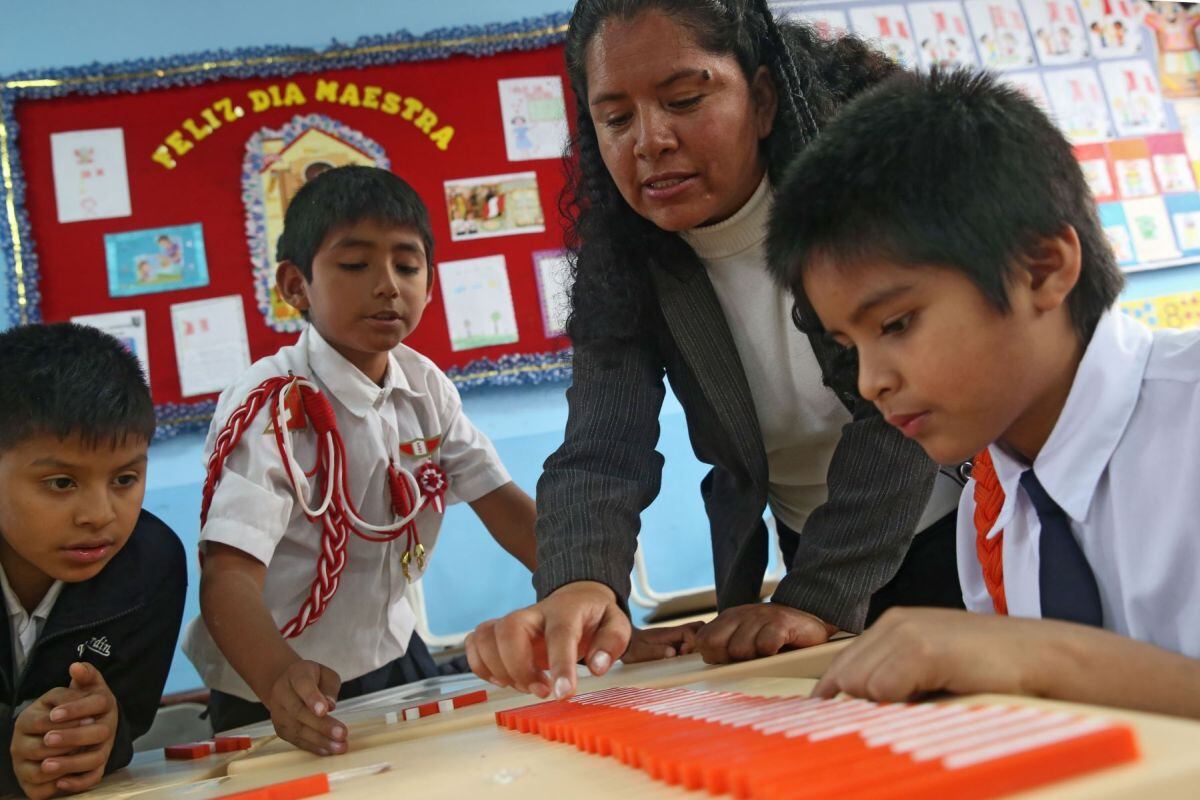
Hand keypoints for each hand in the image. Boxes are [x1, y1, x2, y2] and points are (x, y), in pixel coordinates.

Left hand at [12, 662, 119, 797]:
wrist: (96, 720)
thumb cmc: (87, 701)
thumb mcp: (88, 685)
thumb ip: (85, 675)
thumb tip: (76, 666)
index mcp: (107, 704)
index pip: (98, 704)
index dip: (76, 709)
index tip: (53, 714)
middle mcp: (110, 726)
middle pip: (99, 733)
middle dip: (72, 737)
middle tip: (47, 739)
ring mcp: (106, 747)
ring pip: (96, 758)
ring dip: (71, 762)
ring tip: (46, 764)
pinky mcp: (100, 765)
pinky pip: (93, 777)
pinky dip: (78, 783)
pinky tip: (58, 782)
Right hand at [263, 660, 345, 755]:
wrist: (282, 684)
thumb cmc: (310, 678)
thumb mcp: (325, 673)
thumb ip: (330, 687)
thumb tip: (330, 706)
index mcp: (295, 675)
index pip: (302, 685)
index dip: (312, 698)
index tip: (324, 710)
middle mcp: (282, 694)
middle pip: (299, 711)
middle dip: (322, 725)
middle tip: (341, 734)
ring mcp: (278, 713)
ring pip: (297, 729)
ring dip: (319, 740)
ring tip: (339, 747)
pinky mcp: (280, 729)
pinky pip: (296, 740)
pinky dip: (312, 747)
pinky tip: (327, 751)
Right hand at [465, 581, 629, 699]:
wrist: (577, 598)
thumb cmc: (594, 617)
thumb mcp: (616, 624)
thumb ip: (612, 643)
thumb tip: (598, 666)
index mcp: (566, 610)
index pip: (559, 633)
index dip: (560, 664)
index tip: (563, 693)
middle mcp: (534, 613)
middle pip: (510, 629)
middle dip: (519, 668)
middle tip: (541, 691)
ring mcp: (514, 621)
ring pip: (487, 636)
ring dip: (499, 669)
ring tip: (525, 687)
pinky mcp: (500, 631)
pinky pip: (475, 643)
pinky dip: (481, 666)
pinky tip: (503, 679)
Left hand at [622, 621, 702, 663]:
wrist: (625, 643)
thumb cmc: (632, 648)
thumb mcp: (641, 652)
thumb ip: (656, 651)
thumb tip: (673, 652)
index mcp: (668, 633)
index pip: (691, 630)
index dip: (692, 641)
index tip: (683, 653)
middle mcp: (674, 633)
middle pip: (697, 629)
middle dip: (700, 642)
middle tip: (689, 656)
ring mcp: (675, 637)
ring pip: (695, 635)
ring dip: (695, 647)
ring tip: (686, 660)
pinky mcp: (674, 643)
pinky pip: (689, 642)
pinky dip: (691, 650)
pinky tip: (683, 660)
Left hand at [694, 603, 834, 663]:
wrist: (808, 620)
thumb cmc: (772, 636)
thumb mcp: (743, 638)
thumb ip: (719, 646)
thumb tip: (695, 650)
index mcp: (729, 618)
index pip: (703, 640)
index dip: (713, 655)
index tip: (730, 658)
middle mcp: (742, 615)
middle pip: (716, 645)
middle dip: (730, 658)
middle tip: (750, 657)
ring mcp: (761, 616)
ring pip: (740, 650)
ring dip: (754, 658)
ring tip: (767, 652)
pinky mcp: (781, 622)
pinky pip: (765, 646)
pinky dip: (771, 653)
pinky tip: (779, 649)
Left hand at [813, 608, 1058, 700]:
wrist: (1043, 658)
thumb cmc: (992, 670)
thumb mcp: (935, 667)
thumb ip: (896, 678)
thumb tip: (857, 710)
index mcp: (894, 625)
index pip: (841, 665)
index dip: (835, 697)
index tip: (831, 722)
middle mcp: (895, 623)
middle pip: (844, 677)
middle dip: (857, 706)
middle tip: (884, 724)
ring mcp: (907, 633)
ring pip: (859, 686)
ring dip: (882, 708)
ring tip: (919, 711)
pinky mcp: (922, 649)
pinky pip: (883, 691)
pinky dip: (899, 706)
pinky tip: (929, 706)